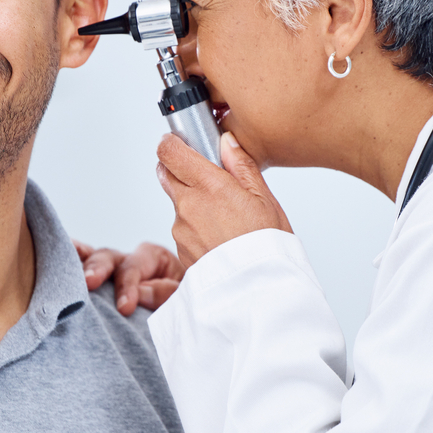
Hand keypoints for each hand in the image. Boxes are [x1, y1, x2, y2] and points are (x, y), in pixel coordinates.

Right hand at [74, 240, 183, 314]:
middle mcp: (128, 259)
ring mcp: (110, 270)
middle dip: (98, 270)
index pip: (134, 268)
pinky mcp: (98, 283)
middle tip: (89, 283)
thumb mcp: (186, 296)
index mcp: (153, 258)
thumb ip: (166, 293)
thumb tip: (140, 293)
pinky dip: (69, 262)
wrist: (186, 315)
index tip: (124, 308)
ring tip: (65, 276)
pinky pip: (81, 268)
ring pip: (91, 261)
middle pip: (109, 258)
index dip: (128, 286)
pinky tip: (54, 258)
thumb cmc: (186, 303)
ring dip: (78, 268)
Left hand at [155, 131, 292, 265]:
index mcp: (209, 186)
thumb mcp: (265, 199)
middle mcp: (188, 205)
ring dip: (192, 203)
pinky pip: (182, 229)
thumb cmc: (267, 245)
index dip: (171, 144)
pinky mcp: (179, 249)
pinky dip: (195, 228)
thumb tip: (226, 143)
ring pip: (177, 204)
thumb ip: (241, 166)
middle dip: (180, 170)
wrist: (258, 290)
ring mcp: (180, 229)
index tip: (179, 142)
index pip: (170, 152)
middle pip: (166, 174)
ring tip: (224, 219)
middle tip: (206, 179)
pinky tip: (219, 238)